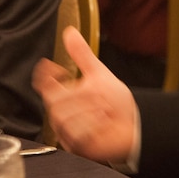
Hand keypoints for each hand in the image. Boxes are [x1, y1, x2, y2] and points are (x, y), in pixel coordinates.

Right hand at [32, 26, 137, 164]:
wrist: (134, 125)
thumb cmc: (115, 101)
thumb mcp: (98, 72)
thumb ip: (82, 54)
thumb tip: (70, 32)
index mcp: (63, 95)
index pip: (44, 84)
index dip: (45, 76)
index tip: (51, 67)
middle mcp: (61, 113)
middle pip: (53, 102)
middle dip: (79, 96)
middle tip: (97, 95)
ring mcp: (67, 131)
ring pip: (64, 118)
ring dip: (88, 111)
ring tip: (104, 109)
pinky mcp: (76, 146)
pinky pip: (76, 134)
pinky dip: (92, 125)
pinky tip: (104, 120)